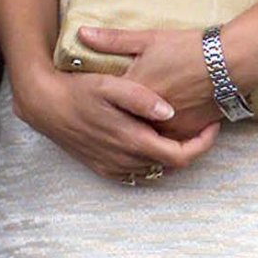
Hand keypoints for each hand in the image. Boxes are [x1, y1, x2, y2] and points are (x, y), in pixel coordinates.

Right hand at [12, 58, 219, 180]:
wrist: (44, 105)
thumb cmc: (79, 90)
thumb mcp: (110, 85)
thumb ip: (141, 99)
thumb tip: (169, 113)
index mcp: (131, 141)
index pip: (180, 156)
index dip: (202, 144)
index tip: (212, 124)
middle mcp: (123, 160)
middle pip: (172, 165)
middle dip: (192, 146)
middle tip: (203, 123)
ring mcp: (112, 167)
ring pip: (156, 170)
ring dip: (172, 153)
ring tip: (184, 128)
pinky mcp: (103, 168)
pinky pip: (137, 172)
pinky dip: (153, 159)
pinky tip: (156, 139)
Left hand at [78, 25, 221, 140]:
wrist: (230, 61)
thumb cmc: (188, 47)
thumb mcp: (149, 39)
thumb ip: (113, 40)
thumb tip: (82, 33)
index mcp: (134, 94)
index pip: (105, 107)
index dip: (99, 105)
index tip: (92, 103)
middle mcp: (149, 117)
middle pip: (125, 126)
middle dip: (118, 124)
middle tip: (110, 120)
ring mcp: (170, 127)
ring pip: (148, 138)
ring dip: (142, 134)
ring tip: (137, 125)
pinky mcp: (189, 131)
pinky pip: (171, 142)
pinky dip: (165, 136)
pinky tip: (163, 125)